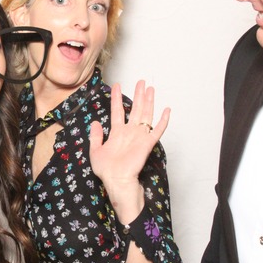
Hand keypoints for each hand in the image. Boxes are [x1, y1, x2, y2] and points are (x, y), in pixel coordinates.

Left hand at [88, 81, 169, 220]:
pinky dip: (163, 120)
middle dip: (138, 95)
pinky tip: (167, 110)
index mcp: (117, 133)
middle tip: (141, 81)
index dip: (117, 98)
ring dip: (148, 101)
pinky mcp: (147, 143)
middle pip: (135, 109)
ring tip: (150, 88)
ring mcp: (139, 136)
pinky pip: (157, 130)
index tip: (116, 86)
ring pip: (145, 115)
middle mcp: (129, 132)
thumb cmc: (106, 170)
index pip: (117, 111)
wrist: (116, 180)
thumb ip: (96, 136)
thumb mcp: (95, 150)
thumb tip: (95, 122)